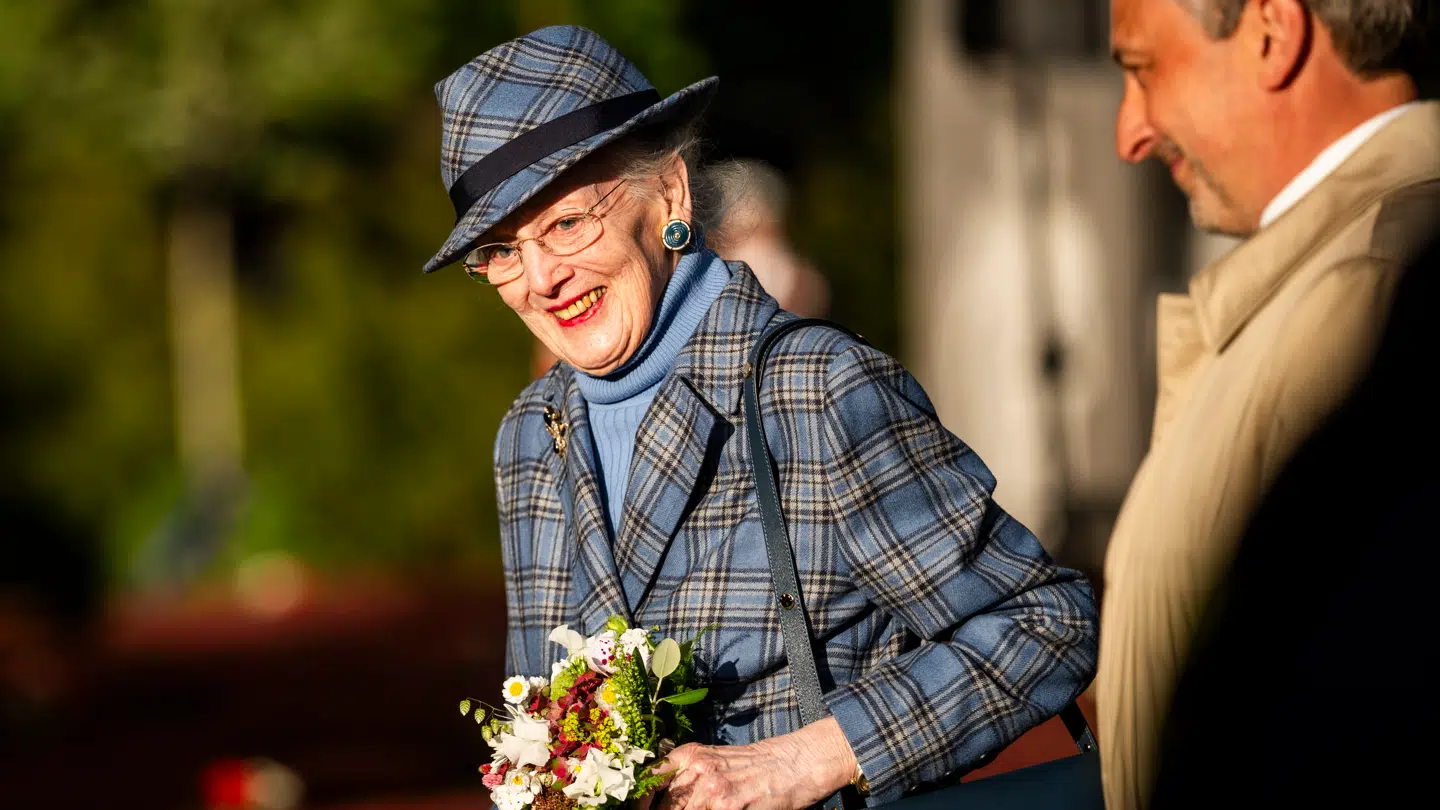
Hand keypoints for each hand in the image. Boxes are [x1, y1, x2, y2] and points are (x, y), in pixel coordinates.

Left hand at [652, 717, 856, 809]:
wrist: (797, 761)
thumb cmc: (758, 764)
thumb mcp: (716, 760)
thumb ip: (688, 777)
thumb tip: (664, 801)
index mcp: (690, 755)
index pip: (648, 782)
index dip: (639, 803)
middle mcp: (697, 769)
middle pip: (663, 807)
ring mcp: (713, 789)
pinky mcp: (731, 805)